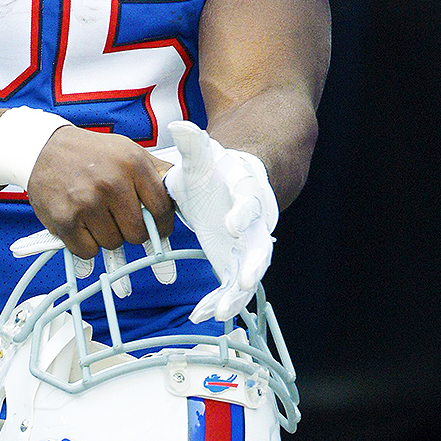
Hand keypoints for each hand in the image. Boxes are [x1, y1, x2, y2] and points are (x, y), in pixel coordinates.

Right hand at [17, 128, 175, 296]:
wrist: (43, 148)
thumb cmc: (91, 154)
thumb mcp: (129, 151)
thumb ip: (158, 173)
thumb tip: (186, 194)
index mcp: (132, 164)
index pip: (162, 210)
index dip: (162, 224)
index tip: (156, 226)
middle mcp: (110, 183)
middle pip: (138, 234)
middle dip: (132, 231)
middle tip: (119, 217)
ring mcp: (86, 203)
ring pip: (113, 244)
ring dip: (106, 236)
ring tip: (95, 213)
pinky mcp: (65, 221)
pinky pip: (88, 252)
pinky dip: (86, 244)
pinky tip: (80, 222)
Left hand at [159, 121, 277, 322]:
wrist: (227, 186)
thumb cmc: (214, 171)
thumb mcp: (201, 158)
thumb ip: (193, 144)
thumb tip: (180, 125)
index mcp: (247, 195)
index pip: (249, 204)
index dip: (242, 214)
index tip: (231, 224)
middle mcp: (254, 225)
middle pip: (260, 247)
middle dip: (253, 265)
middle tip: (245, 281)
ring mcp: (247, 248)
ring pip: (248, 274)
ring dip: (236, 294)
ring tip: (220, 312)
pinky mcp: (235, 264)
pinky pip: (230, 288)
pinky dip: (218, 302)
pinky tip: (201, 315)